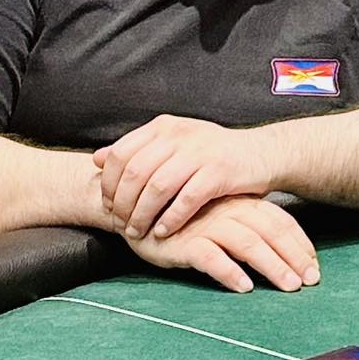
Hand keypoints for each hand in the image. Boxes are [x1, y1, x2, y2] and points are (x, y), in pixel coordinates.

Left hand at [93, 114, 270, 241]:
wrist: (261, 153)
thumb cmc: (212, 153)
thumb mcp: (173, 143)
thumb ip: (137, 149)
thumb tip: (97, 158)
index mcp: (164, 126)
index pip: (120, 153)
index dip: (108, 183)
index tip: (108, 205)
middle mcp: (179, 135)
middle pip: (135, 172)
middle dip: (122, 203)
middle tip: (119, 224)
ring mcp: (200, 152)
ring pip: (157, 188)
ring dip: (142, 215)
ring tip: (137, 233)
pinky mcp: (219, 172)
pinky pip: (186, 200)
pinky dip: (170, 219)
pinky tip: (163, 232)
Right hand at [126, 195, 318, 292]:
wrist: (137, 210)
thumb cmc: (187, 217)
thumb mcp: (223, 215)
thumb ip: (250, 225)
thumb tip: (284, 250)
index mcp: (242, 203)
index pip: (280, 220)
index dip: (299, 243)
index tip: (314, 265)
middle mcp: (229, 211)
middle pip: (270, 232)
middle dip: (294, 256)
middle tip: (311, 281)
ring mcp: (206, 226)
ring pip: (247, 244)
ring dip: (271, 265)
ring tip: (288, 286)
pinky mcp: (183, 243)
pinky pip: (210, 257)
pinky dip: (229, 271)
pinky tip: (244, 286)